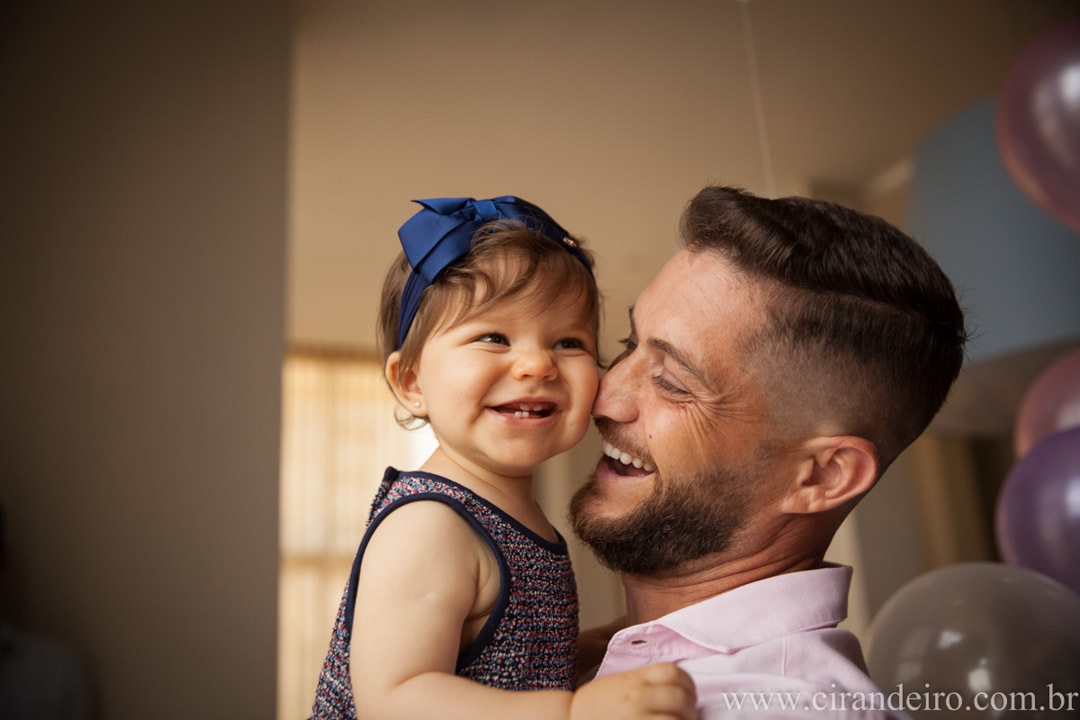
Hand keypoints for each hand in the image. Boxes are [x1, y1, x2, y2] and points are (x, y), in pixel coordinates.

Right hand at [570, 663, 696, 719]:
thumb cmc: (593, 707)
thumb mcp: (618, 683)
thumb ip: (644, 681)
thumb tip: (675, 687)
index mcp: (633, 680)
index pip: (673, 671)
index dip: (687, 683)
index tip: (688, 693)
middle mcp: (637, 697)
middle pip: (681, 697)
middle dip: (690, 708)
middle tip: (688, 715)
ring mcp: (637, 719)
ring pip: (678, 719)